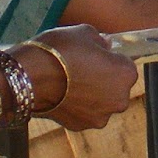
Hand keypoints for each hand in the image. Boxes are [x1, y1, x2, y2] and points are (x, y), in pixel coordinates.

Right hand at [13, 24, 136, 131]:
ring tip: (69, 81)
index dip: (109, 58)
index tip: (94, 55)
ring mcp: (100, 116)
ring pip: (100, 102)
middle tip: (82, 68)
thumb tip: (105, 46)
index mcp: (126, 74)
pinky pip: (84, 113)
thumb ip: (101, 41)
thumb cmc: (61, 50)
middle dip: (104, 79)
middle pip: (116, 87)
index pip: (125, 64)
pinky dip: (77, 106)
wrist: (30, 76)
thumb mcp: (85, 32)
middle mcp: (120, 99)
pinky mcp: (81, 126)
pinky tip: (62, 93)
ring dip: (91, 95)